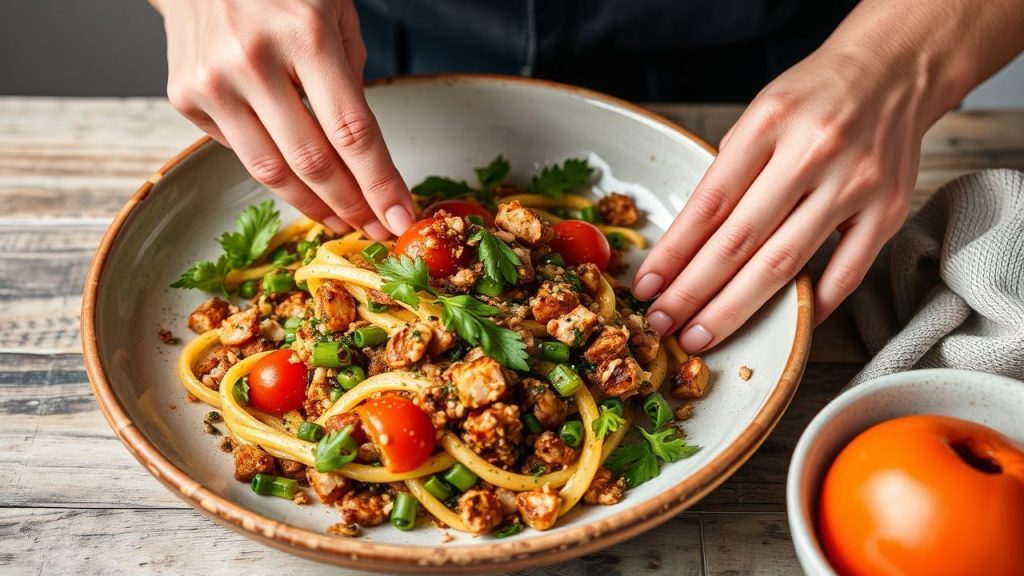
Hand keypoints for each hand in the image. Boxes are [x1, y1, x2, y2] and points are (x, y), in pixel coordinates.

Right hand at [156, 0, 414, 239]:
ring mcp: (213, 82)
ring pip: (271, 171)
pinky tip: (296, 174)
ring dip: (314, 206)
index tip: (402, 218)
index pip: (352, 131)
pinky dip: (273, 169)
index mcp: (305, 34)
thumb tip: (359, 152)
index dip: (380, 183)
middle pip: (313, 162)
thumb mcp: (335, 11)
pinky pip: (240, 151)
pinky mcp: (185, 96)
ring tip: (344, 222)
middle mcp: (253, 60)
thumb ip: (349, 77)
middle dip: (353, 206)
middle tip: (377, 229)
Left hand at [633, 46, 928, 351]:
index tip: (647, 285)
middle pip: (739, 241)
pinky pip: (846, 273)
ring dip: (735, 309)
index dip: (673, 253)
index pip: (708, 204)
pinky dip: (811, 305)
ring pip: (784, 264)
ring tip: (701, 334)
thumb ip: (730, 171)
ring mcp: (854, 184)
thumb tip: (689, 243)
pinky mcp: (890, 210)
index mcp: (769, 123)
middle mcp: (812, 152)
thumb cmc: (815, 95)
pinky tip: (780, 325)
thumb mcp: (760, 114)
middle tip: (662, 324)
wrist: (894, 68)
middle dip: (693, 291)